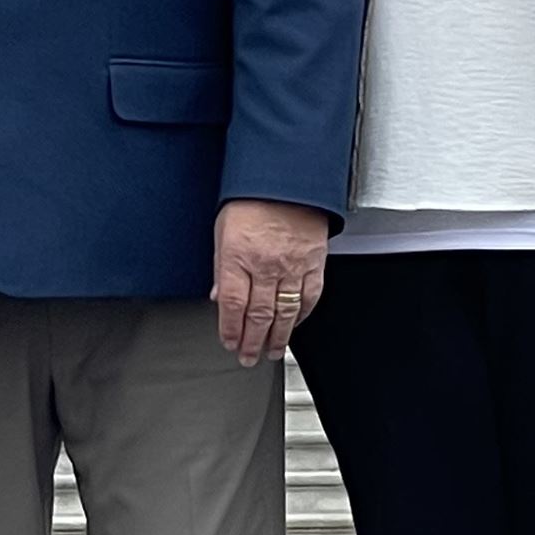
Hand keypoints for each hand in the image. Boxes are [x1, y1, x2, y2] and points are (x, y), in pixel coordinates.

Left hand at [212, 200, 328, 366]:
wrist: (288, 177)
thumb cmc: (252, 199)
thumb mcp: (223, 230)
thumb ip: (221, 267)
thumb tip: (219, 297)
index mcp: (238, 256)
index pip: (233, 305)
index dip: (230, 330)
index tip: (229, 343)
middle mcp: (265, 264)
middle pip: (258, 315)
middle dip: (252, 342)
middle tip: (249, 357)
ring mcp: (292, 265)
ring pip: (286, 312)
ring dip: (278, 337)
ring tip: (272, 351)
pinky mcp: (314, 262)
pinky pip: (310, 296)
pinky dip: (303, 315)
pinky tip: (295, 325)